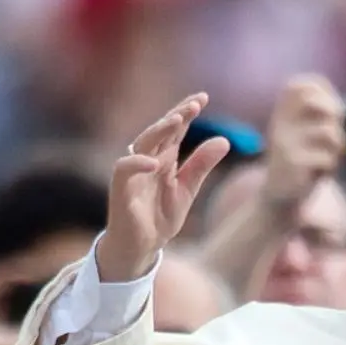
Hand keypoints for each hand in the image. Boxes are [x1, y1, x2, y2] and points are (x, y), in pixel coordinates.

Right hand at [103, 93, 232, 282]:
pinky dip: (138, 163)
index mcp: (164, 158)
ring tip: (177, 120)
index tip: (203, 97)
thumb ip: (202, 165)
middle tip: (194, 104)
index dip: (186, 112)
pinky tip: (156, 161)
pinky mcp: (120, 188)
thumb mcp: (188, 189)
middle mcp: (147, 159)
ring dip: (159, 130)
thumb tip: (224, 140)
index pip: (175, 129)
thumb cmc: (160, 216)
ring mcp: (133, 172)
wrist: (142, 247)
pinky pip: (124, 168)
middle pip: (159, 130)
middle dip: (176, 115)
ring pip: (142, 143)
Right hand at [259, 74, 345, 210]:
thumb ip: (319, 117)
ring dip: (338, 148)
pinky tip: (322, 173)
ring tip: (330, 159)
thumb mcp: (305, 135)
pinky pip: (327, 158)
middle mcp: (280, 124)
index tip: (331, 111)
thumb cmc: (300, 164)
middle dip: (335, 116)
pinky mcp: (292, 164)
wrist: (279, 199)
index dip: (323, 92)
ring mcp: (284, 144)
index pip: (300, 84)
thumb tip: (339, 106)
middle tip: (334, 136)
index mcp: (282, 114)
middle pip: (317, 103)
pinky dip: (332, 166)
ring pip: (328, 132)